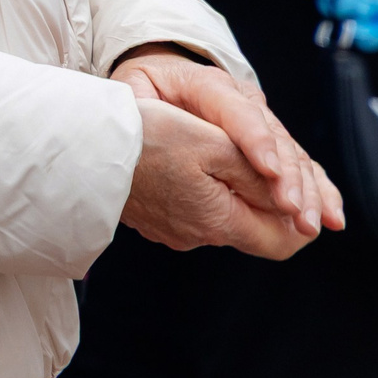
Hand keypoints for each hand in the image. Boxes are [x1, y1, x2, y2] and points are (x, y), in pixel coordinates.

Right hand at [112, 51, 339, 258]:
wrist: (77, 143)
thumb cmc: (144, 136)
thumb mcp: (212, 144)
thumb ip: (259, 175)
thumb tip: (294, 203)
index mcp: (218, 221)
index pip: (285, 241)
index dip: (300, 217)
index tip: (298, 187)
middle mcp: (198, 236)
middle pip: (254, 228)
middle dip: (268, 198)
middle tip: (264, 162)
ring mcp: (172, 230)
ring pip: (223, 215)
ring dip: (233, 190)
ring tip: (223, 152)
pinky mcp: (153, 218)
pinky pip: (194, 209)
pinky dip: (204, 189)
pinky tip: (189, 161)